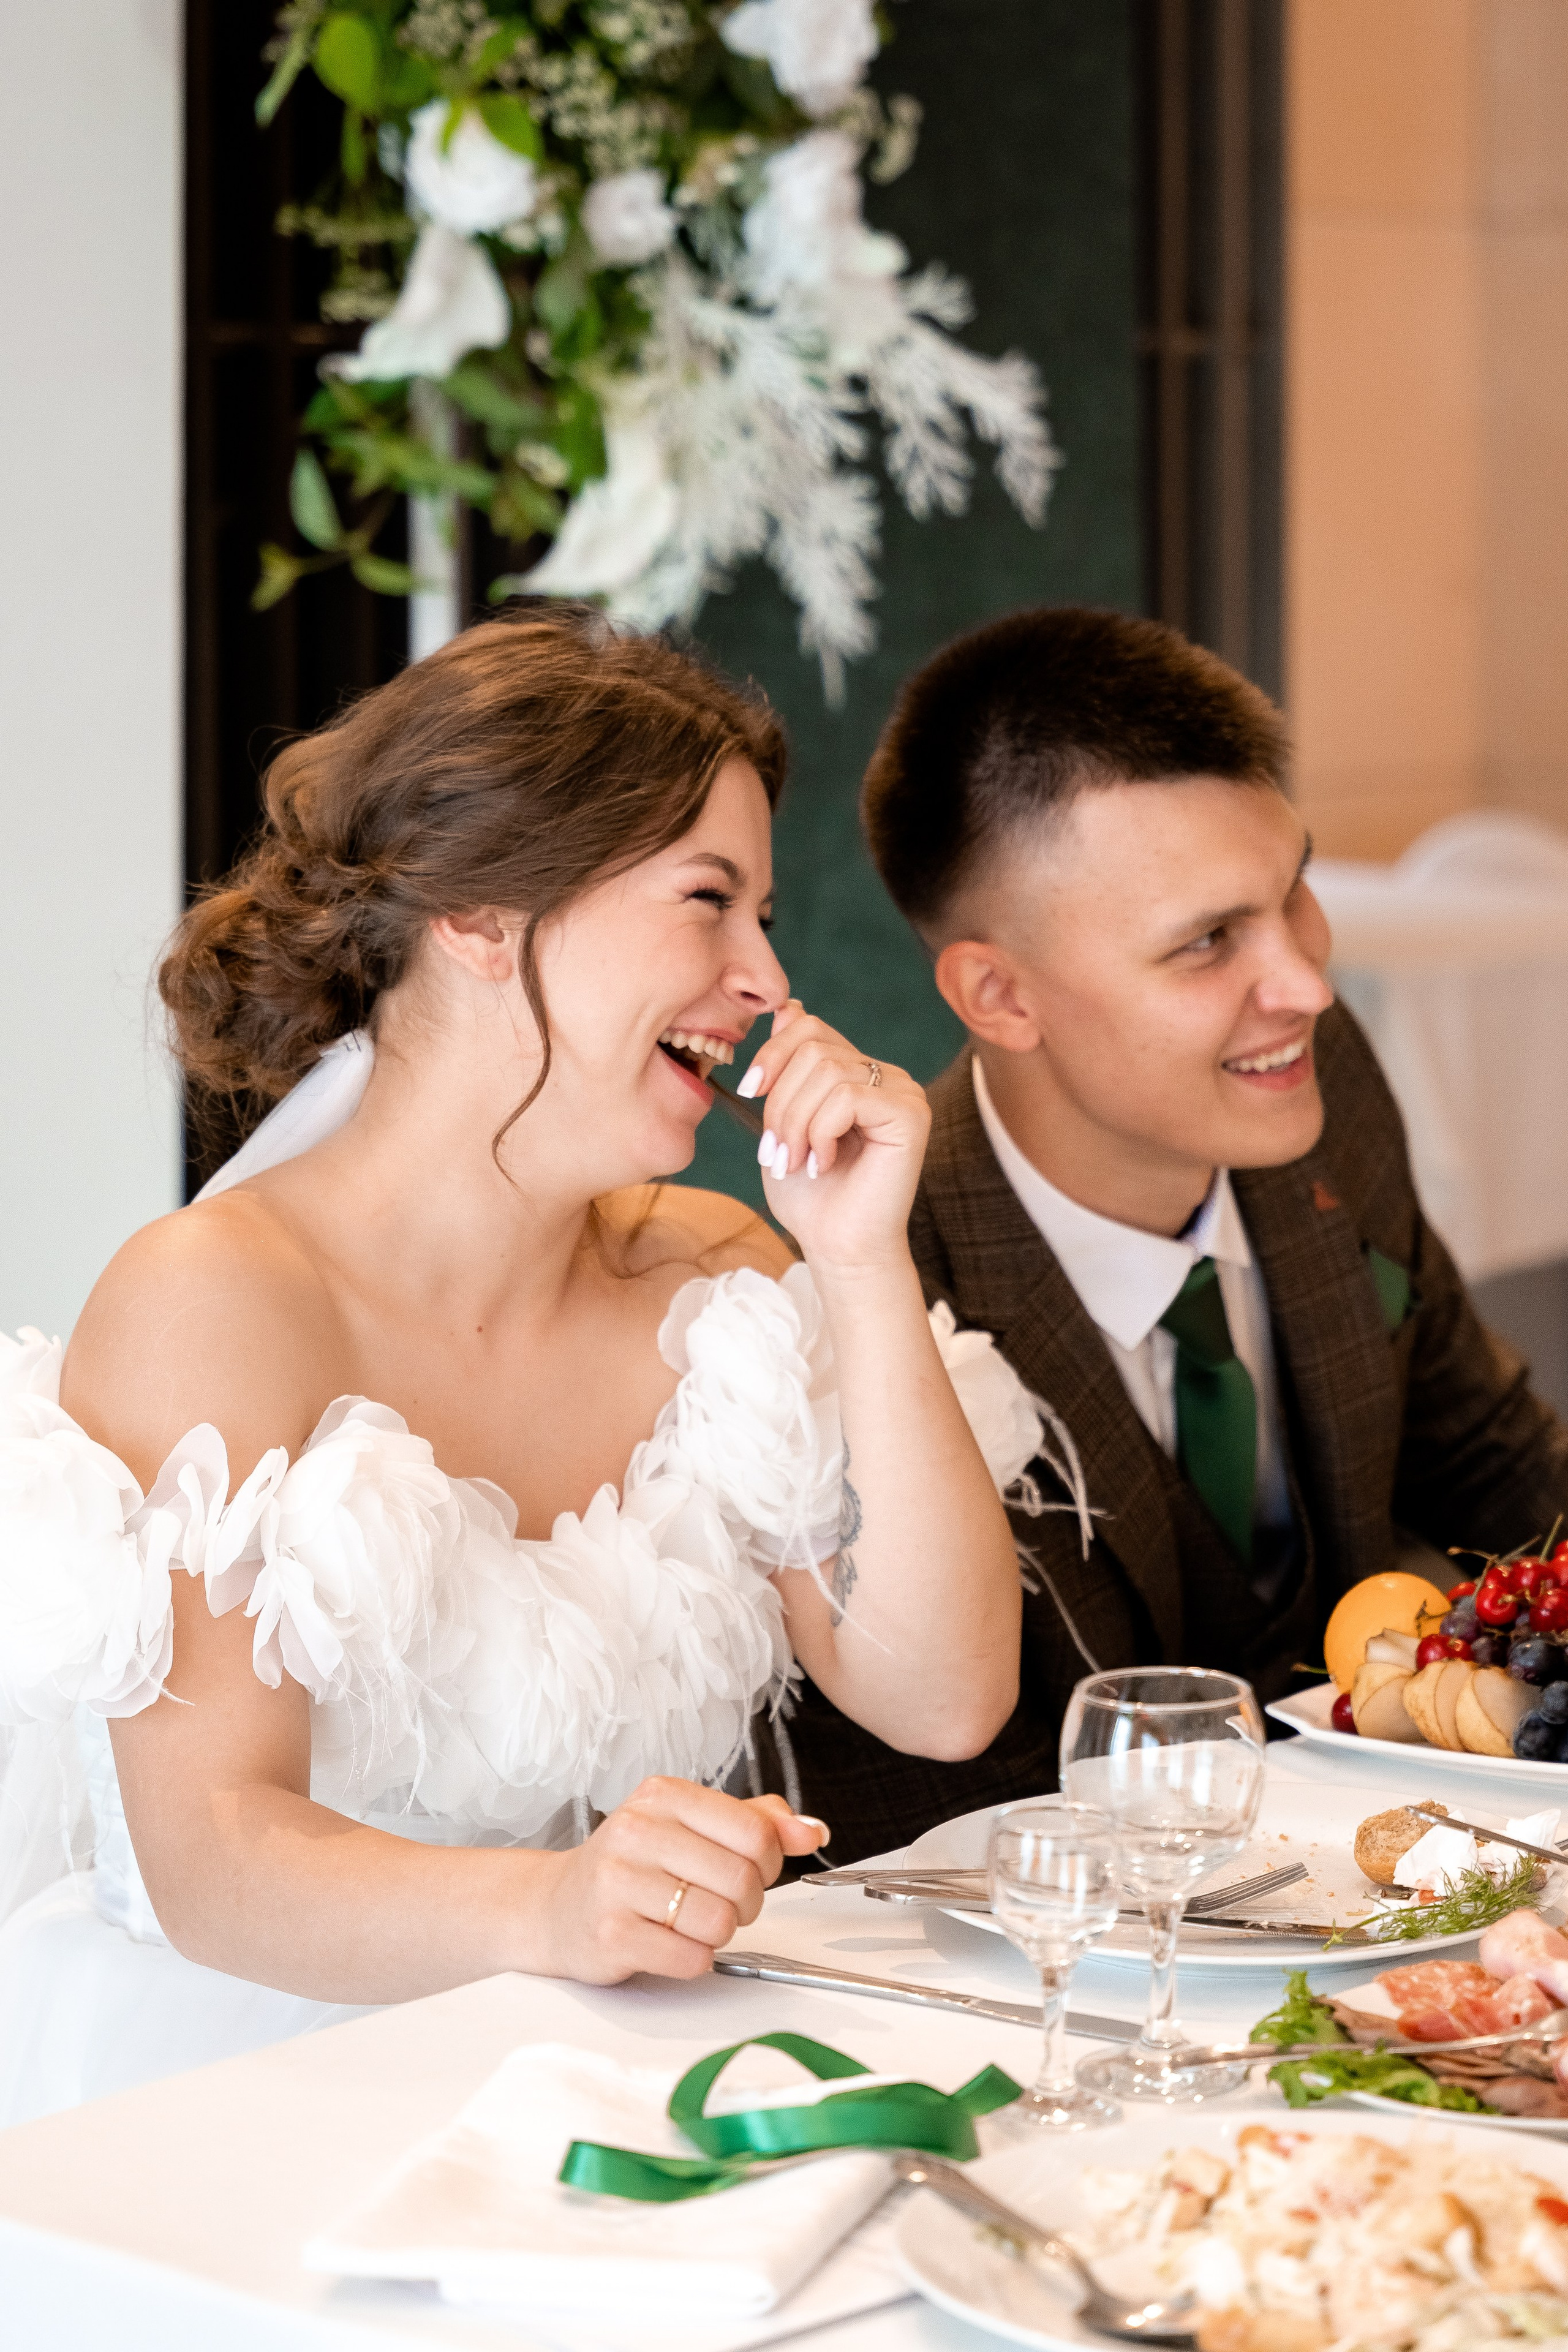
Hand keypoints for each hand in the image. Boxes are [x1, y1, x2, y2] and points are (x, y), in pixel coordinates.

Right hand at [537, 1779, 827, 1984]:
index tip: (749, 1870)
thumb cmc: (633, 1866)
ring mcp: (618, 1882)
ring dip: (716, 1934)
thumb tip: (812, 1831)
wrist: (556, 1907)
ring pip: (719, 1922)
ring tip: (687, 1922)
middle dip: (743, 1904)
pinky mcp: (610, 1933)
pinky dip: (691, 1960)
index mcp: (664, 1795)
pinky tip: (667, 1944)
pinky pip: (689, 1959)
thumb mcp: (692, 1827)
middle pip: (743, 1880)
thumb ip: (757, 1822)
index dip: (768, 1863)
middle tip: (714, 1901)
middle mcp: (637, 1830)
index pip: (756, 1832)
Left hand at [740, 1002, 930, 1271]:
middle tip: (776, 1151)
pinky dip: (821, 1131)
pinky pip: (848, 1096)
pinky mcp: (911, 1113)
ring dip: (795, 1122)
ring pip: (826, 1071)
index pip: (809, 1026)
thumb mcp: (784, 1121)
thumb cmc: (811, 1195)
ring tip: (798, 1161)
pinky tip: (825, 1163)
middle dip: (780, 1101)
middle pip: (813, 1046)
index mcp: (856, 1073)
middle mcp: (885, 1076)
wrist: (838, 1247)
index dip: (772, 1053)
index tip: (749, 1092)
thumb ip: (788, 1067)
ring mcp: (903, 1091)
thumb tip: (787, 1006)